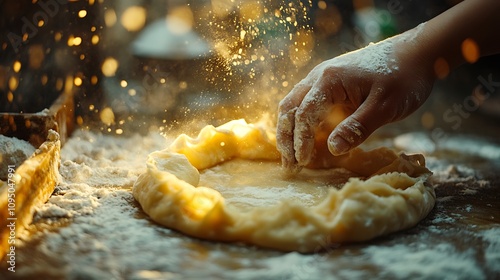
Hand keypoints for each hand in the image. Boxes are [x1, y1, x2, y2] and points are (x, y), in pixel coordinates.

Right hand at [277, 32, 434, 171]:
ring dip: (290, 130)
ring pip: (294, 104)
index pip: (304, 114)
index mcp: (329, 80)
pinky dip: (302, 123)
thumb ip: (358, 127)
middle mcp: (319, 76)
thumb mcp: (384, 106)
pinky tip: (306, 141)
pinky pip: (308, 104)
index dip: (301, 140)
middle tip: (289, 165)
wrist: (416, 53)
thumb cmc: (404, 77)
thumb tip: (333, 149)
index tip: (302, 162)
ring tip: (291, 156)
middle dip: (286, 137)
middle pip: (290, 107)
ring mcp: (323, 79)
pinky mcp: (331, 85)